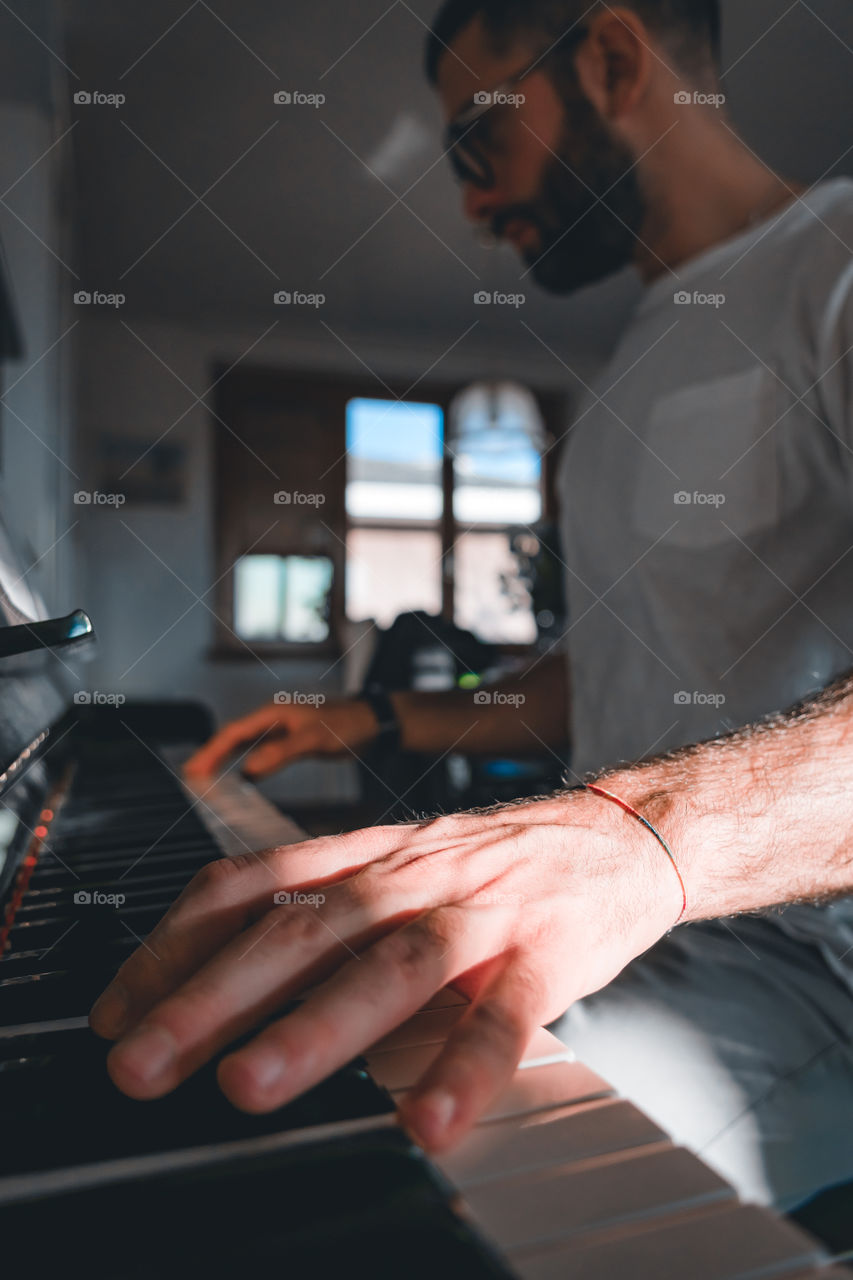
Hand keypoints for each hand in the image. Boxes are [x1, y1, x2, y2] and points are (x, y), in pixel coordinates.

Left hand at [89, 788, 680, 1151]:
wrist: (619, 831)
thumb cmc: (498, 860)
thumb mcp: (402, 864)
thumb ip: (329, 907)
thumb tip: (235, 972)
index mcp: (369, 853)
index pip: (253, 883)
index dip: (177, 943)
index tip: (120, 1007)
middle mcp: (413, 874)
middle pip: (304, 927)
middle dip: (213, 994)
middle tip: (141, 1060)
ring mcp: (480, 910)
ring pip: (392, 963)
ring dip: (316, 1026)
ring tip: (249, 1086)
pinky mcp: (547, 952)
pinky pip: (505, 1016)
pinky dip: (464, 1068)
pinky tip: (426, 1121)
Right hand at [183, 697, 379, 778]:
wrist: (372, 721)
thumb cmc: (347, 724)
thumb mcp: (313, 739)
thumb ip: (281, 753)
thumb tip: (249, 770)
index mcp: (272, 714)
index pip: (232, 733)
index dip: (211, 751)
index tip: (194, 770)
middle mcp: (272, 720)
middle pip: (233, 738)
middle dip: (211, 756)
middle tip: (190, 776)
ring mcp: (281, 729)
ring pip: (244, 744)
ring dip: (225, 759)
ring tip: (204, 777)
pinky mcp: (290, 740)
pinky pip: (260, 751)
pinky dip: (245, 763)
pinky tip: (241, 775)